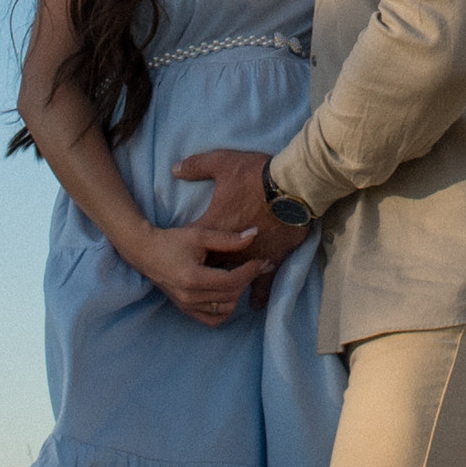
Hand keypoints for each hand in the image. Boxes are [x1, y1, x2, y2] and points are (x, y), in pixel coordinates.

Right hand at [137, 217, 266, 327]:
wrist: (145, 252)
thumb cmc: (172, 241)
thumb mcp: (200, 235)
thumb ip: (228, 238)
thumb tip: (254, 234)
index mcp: (193, 278)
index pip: (231, 281)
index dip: (250, 271)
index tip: (262, 260)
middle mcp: (189, 297)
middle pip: (231, 295)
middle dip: (248, 280)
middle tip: (257, 266)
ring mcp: (187, 306)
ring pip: (225, 309)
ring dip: (237, 294)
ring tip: (240, 277)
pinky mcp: (186, 310)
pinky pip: (212, 320)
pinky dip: (225, 310)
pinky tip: (228, 294)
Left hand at [173, 148, 303, 288]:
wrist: (291, 186)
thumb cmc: (256, 175)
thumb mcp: (222, 162)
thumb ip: (196, 166)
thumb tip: (174, 170)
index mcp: (214, 224)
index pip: (195, 243)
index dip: (189, 248)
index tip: (184, 252)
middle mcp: (230, 246)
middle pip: (212, 265)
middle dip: (207, 270)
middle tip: (202, 274)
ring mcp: (251, 255)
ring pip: (234, 277)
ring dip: (229, 283)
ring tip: (224, 291)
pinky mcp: (272, 258)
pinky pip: (263, 282)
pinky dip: (258, 293)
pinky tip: (254, 303)